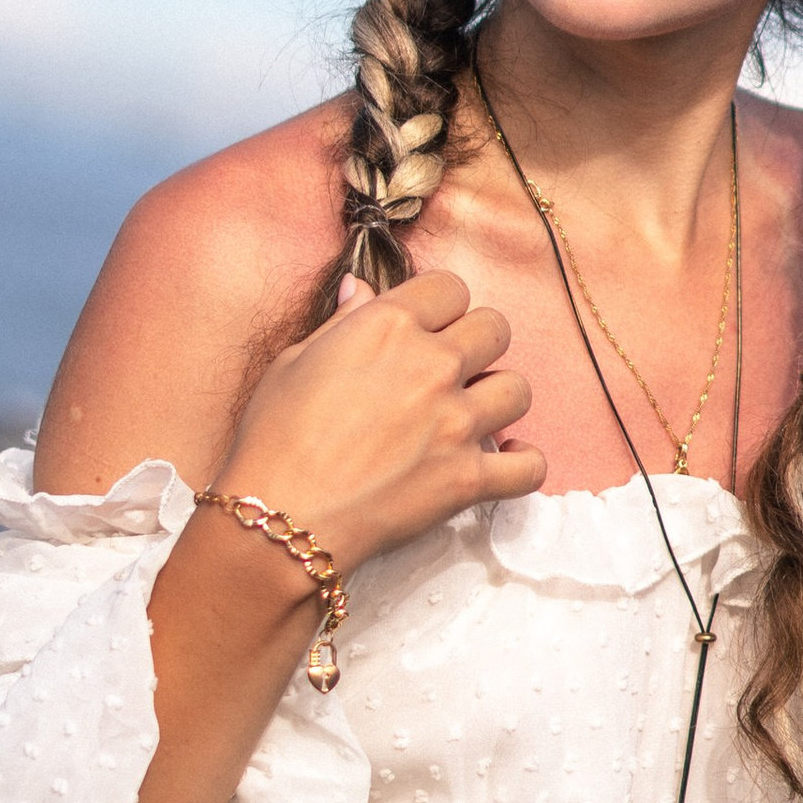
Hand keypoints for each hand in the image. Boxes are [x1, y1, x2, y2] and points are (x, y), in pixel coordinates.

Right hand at [215, 269, 543, 573]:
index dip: (441, 306)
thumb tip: (361, 286)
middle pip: (494, 329)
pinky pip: (529, 465)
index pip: (450, 287)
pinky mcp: (468, 478)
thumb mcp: (295, 361)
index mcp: (389, 326)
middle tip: (450, 371)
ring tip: (472, 415)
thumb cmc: (273, 438)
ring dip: (499, 398)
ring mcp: (456, 423)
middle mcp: (432, 365)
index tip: (429, 327)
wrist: (279, 516)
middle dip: (476, 344)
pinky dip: (522, 463)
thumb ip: (342, 321)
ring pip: (518, 389)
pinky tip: (504, 460)